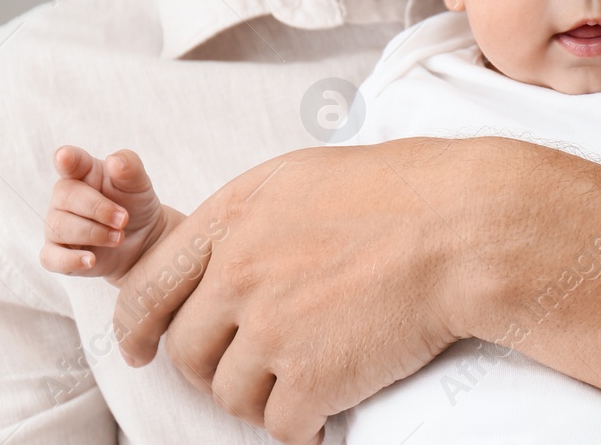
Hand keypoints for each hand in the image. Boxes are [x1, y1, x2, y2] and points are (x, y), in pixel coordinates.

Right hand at [39, 145, 175, 282]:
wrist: (144, 240)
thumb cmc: (135, 204)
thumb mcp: (139, 184)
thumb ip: (129, 167)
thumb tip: (114, 161)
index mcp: (82, 172)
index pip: (69, 161)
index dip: (66, 158)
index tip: (65, 157)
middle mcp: (64, 197)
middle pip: (66, 197)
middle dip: (99, 209)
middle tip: (124, 219)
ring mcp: (57, 226)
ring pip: (60, 227)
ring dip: (95, 233)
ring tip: (119, 237)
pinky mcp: (57, 254)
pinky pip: (50, 258)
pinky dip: (70, 259)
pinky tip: (91, 260)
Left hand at [113, 138, 488, 444]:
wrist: (463, 228)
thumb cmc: (404, 191)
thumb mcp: (304, 179)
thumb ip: (250, 220)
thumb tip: (223, 257)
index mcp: (232, 217)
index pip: (148, 285)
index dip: (137, 326)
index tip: (142, 347)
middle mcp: (237, 273)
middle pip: (188, 349)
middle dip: (215, 365)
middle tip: (255, 365)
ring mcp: (270, 328)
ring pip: (230, 394)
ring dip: (262, 396)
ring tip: (305, 380)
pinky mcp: (309, 378)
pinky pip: (280, 425)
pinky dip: (303, 425)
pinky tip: (328, 408)